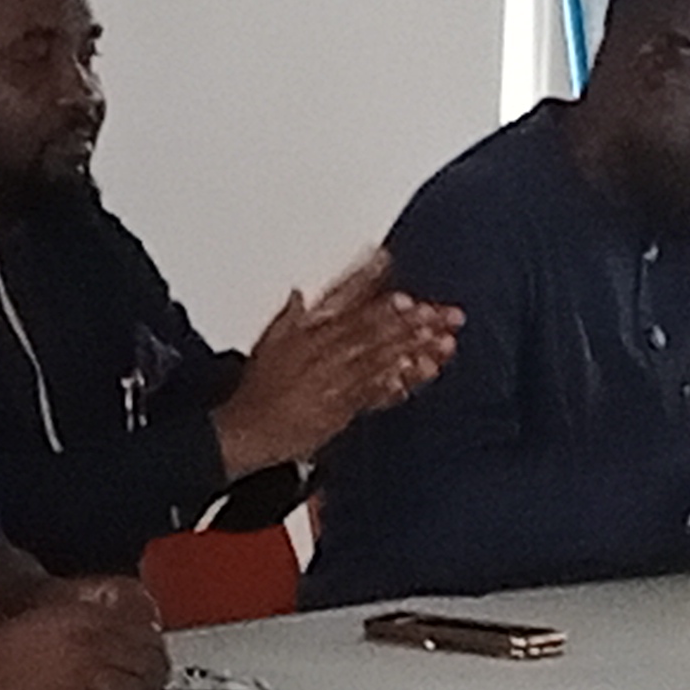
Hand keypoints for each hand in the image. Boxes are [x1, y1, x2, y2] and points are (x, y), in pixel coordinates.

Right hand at [0, 581, 168, 689]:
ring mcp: (87, 675)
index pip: (145, 634)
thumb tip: (123, 628)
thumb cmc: (14, 639)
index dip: (156, 645)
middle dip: (156, 670)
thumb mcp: (60, 612)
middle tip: (154, 675)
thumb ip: (95, 618)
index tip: (155, 651)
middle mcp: (94, 646)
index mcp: (91, 620)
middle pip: (147, 662)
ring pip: (136, 687)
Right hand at [209, 248, 463, 474]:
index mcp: (307, 332)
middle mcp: (324, 350)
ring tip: (440, 334)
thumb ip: (288, 317)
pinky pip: (376, 389)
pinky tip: (423, 370)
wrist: (248, 431)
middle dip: (405, 316)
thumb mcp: (267, 344)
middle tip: (435, 307)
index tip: (387, 259)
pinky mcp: (344, 406)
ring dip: (412, 344)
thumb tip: (298, 294)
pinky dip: (400, 378)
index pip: (338, 297)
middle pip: (370, 326)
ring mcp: (336, 379)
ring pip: (379, 356)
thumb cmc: (257, 392)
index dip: (364, 277)